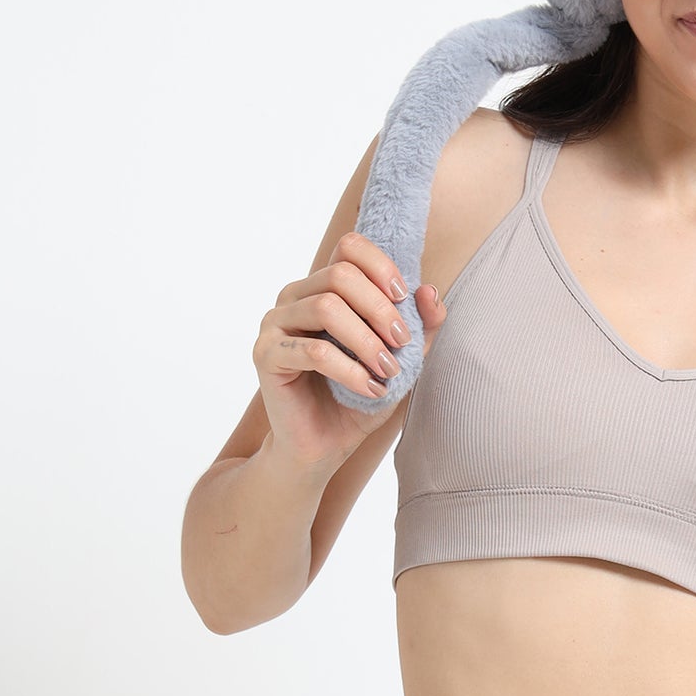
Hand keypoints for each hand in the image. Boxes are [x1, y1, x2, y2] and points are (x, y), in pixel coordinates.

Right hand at [252, 232, 447, 469]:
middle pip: (340, 274)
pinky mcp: (266, 355)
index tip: (404, 299)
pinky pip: (312, 352)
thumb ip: (420, 327)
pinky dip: (350, 371)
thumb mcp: (401, 361)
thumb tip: (430, 290)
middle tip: (402, 344)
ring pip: (326, 307)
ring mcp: (275, 324)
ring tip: (388, 370)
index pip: (348, 247)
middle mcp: (294, 297)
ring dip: (366, 340)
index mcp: (323, 287)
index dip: (381, 266)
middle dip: (380, 309)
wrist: (323, 448)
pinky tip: (370, 390)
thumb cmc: (357, 400)